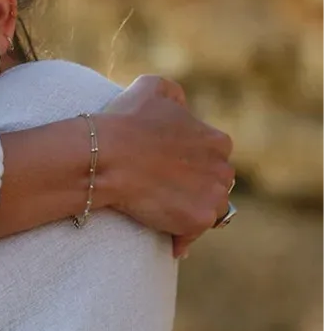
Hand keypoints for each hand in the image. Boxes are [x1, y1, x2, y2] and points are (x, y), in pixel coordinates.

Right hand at [97, 76, 233, 257]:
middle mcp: (223, 168)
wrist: (106, 155)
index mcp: (216, 140)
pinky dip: (179, 240)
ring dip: (190, 214)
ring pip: (209, 211)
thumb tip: (180, 104)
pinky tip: (165, 241)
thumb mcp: (151, 88)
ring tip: (164, 218)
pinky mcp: (198, 220)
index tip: (169, 171)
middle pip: (214, 186)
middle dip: (195, 190)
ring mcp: (213, 196)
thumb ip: (173, 94)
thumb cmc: (124, 121)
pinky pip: (191, 236)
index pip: (212, 159)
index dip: (189, 166)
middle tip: (165, 195)